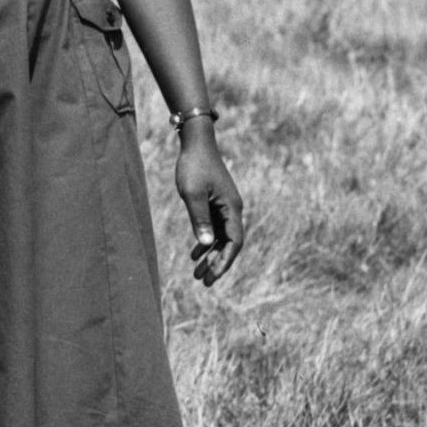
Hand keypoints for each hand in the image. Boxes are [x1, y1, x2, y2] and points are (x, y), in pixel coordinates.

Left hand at [174, 125, 245, 286]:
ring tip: (197, 274)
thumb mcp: (192, 194)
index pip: (234, 242)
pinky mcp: (216, 203)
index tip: (212, 277)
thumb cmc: (193, 166)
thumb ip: (199, 219)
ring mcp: (225, 207)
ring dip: (211, 256)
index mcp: (232, 208)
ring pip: (221, 238)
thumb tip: (207, 245)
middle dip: (218, 264)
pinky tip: (195, 254)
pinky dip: (206, 242)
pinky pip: (214, 229)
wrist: (195, 143)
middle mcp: (233, 210)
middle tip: (204, 282)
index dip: (225, 262)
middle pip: (229, 244)